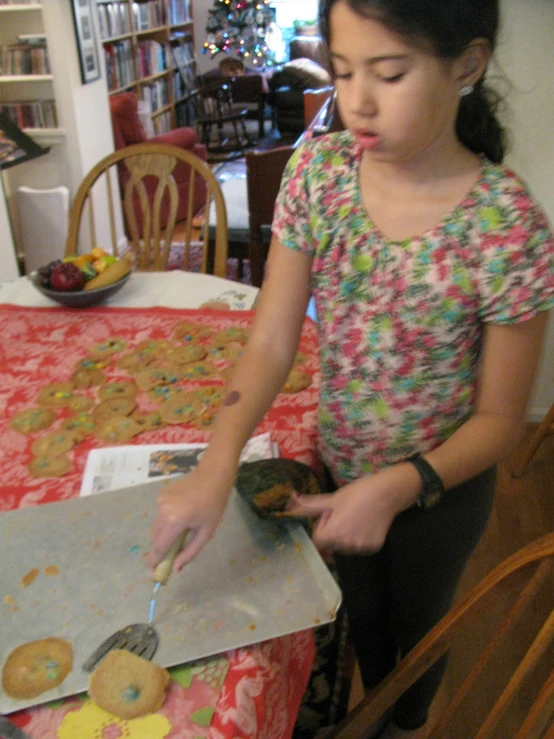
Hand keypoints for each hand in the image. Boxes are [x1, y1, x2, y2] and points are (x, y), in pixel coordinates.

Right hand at [148, 465, 233, 572]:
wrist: (212, 476)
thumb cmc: (214, 505)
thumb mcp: (206, 532)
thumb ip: (189, 552)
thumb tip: (175, 569)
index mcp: (175, 521)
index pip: (159, 546)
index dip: (155, 560)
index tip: (153, 570)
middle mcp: (163, 510)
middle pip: (155, 537)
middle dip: (161, 546)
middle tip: (174, 550)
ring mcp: (160, 501)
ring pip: (156, 526)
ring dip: (165, 532)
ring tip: (183, 527)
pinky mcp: (161, 495)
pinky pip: (160, 514)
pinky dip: (167, 519)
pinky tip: (182, 512)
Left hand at [288, 464, 420, 553]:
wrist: (387, 493)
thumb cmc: (357, 493)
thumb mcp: (332, 499)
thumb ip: (309, 506)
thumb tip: (289, 503)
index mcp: (333, 533)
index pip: (317, 540)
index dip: (322, 527)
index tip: (330, 515)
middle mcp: (346, 544)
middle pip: (330, 544)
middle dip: (333, 531)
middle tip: (344, 514)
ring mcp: (360, 548)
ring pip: (344, 546)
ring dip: (345, 535)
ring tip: (355, 517)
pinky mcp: (373, 548)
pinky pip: (359, 546)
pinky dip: (359, 537)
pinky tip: (365, 523)